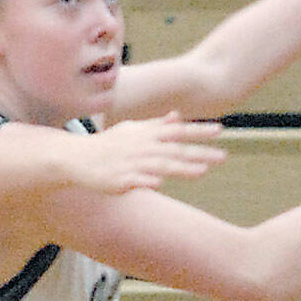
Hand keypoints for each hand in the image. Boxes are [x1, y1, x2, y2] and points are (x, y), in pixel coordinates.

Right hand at [78, 113, 224, 192]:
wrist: (77, 158)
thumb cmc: (108, 144)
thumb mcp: (133, 129)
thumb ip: (157, 125)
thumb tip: (177, 116)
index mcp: (146, 134)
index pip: (178, 131)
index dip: (199, 130)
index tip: (220, 130)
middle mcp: (142, 147)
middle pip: (175, 150)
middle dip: (199, 152)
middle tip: (223, 156)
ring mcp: (130, 163)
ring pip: (160, 165)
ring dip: (181, 168)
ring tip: (203, 171)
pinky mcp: (119, 179)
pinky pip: (135, 180)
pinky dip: (147, 181)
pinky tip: (160, 184)